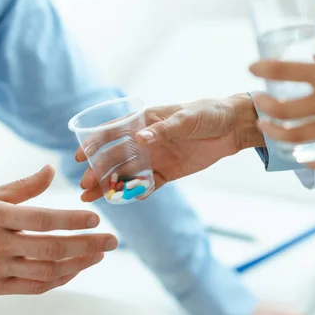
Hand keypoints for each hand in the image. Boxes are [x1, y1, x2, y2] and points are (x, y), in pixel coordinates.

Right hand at [0, 165, 117, 295]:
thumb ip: (23, 186)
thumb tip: (51, 169)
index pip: (41, 219)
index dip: (71, 221)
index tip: (96, 219)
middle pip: (50, 249)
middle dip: (86, 245)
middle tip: (112, 241)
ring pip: (46, 271)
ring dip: (78, 264)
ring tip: (98, 255)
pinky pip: (34, 287)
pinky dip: (59, 280)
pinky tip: (76, 269)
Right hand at [77, 94, 264, 201]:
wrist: (234, 128)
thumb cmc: (209, 113)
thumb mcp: (188, 118)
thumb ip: (164, 129)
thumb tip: (139, 138)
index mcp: (145, 122)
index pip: (113, 132)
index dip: (94, 144)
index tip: (80, 157)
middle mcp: (145, 140)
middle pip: (116, 157)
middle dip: (98, 171)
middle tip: (85, 186)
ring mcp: (156, 158)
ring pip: (128, 174)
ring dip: (111, 185)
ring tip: (94, 199)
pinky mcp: (169, 172)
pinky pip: (149, 185)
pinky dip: (137, 193)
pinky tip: (125, 200)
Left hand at [251, 37, 314, 169]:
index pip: (285, 71)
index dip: (263, 68)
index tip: (252, 67)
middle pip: (283, 110)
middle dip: (264, 106)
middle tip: (260, 101)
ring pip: (297, 136)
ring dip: (276, 133)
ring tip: (267, 128)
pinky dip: (311, 161)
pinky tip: (302, 158)